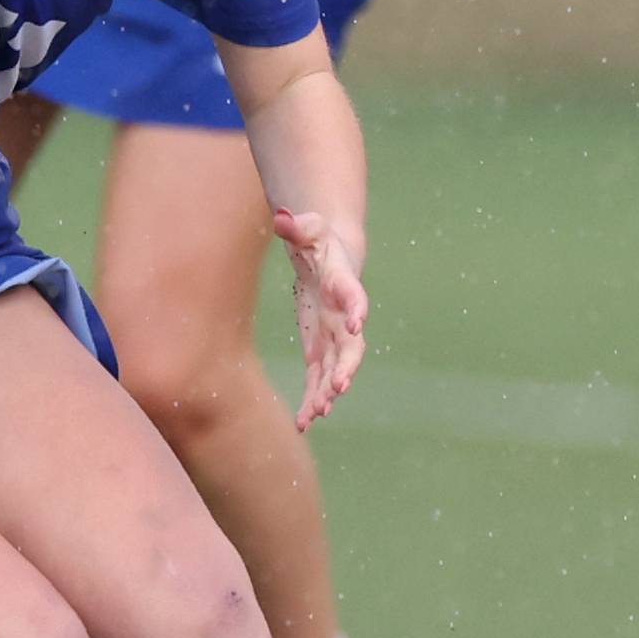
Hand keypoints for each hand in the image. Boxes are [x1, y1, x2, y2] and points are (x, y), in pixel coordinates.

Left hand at [275, 206, 367, 430]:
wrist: (329, 258)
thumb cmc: (318, 240)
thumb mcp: (307, 228)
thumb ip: (296, 225)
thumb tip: (281, 216)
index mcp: (342, 283)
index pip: (354, 296)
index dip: (357, 309)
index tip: (357, 324)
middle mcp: (343, 315)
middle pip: (351, 345)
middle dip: (346, 367)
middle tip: (340, 387)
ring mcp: (334, 335)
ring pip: (336, 370)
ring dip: (328, 392)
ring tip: (317, 414)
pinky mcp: (321, 348)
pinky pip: (319, 379)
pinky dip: (313, 399)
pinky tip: (304, 422)